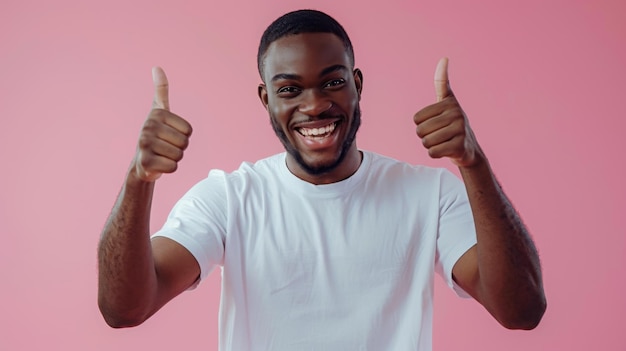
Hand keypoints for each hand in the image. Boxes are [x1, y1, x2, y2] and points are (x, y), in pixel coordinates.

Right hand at [133, 67, 192, 181]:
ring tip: (162, 155)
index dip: (183, 136)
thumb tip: (157, 67)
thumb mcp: (159, 111)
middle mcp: (149, 126)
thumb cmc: (155, 135)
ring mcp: (145, 144)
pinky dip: (169, 168)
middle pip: (185, 143)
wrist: (141, 161)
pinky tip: (158, 164)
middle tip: (165, 147)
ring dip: (174, 159)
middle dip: (179, 149)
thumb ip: (161, 91)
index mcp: (157, 114)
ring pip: (179, 155)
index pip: (188, 130)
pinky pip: (173, 167)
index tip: (169, 135)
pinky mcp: (145, 161)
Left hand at [413, 58, 482, 167]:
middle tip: (439, 135)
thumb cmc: (452, 123)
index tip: (435, 122)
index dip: (421, 124)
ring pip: (426, 142)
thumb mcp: (447, 101)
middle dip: (425, 136)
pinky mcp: (459, 146)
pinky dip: (435, 153)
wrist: (469, 148)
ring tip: (443, 142)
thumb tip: (444, 58)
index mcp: (449, 102)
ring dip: (430, 145)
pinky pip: (433, 152)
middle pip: (420, 131)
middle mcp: (456, 114)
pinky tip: (446, 150)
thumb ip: (442, 82)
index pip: (416, 118)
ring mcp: (459, 130)